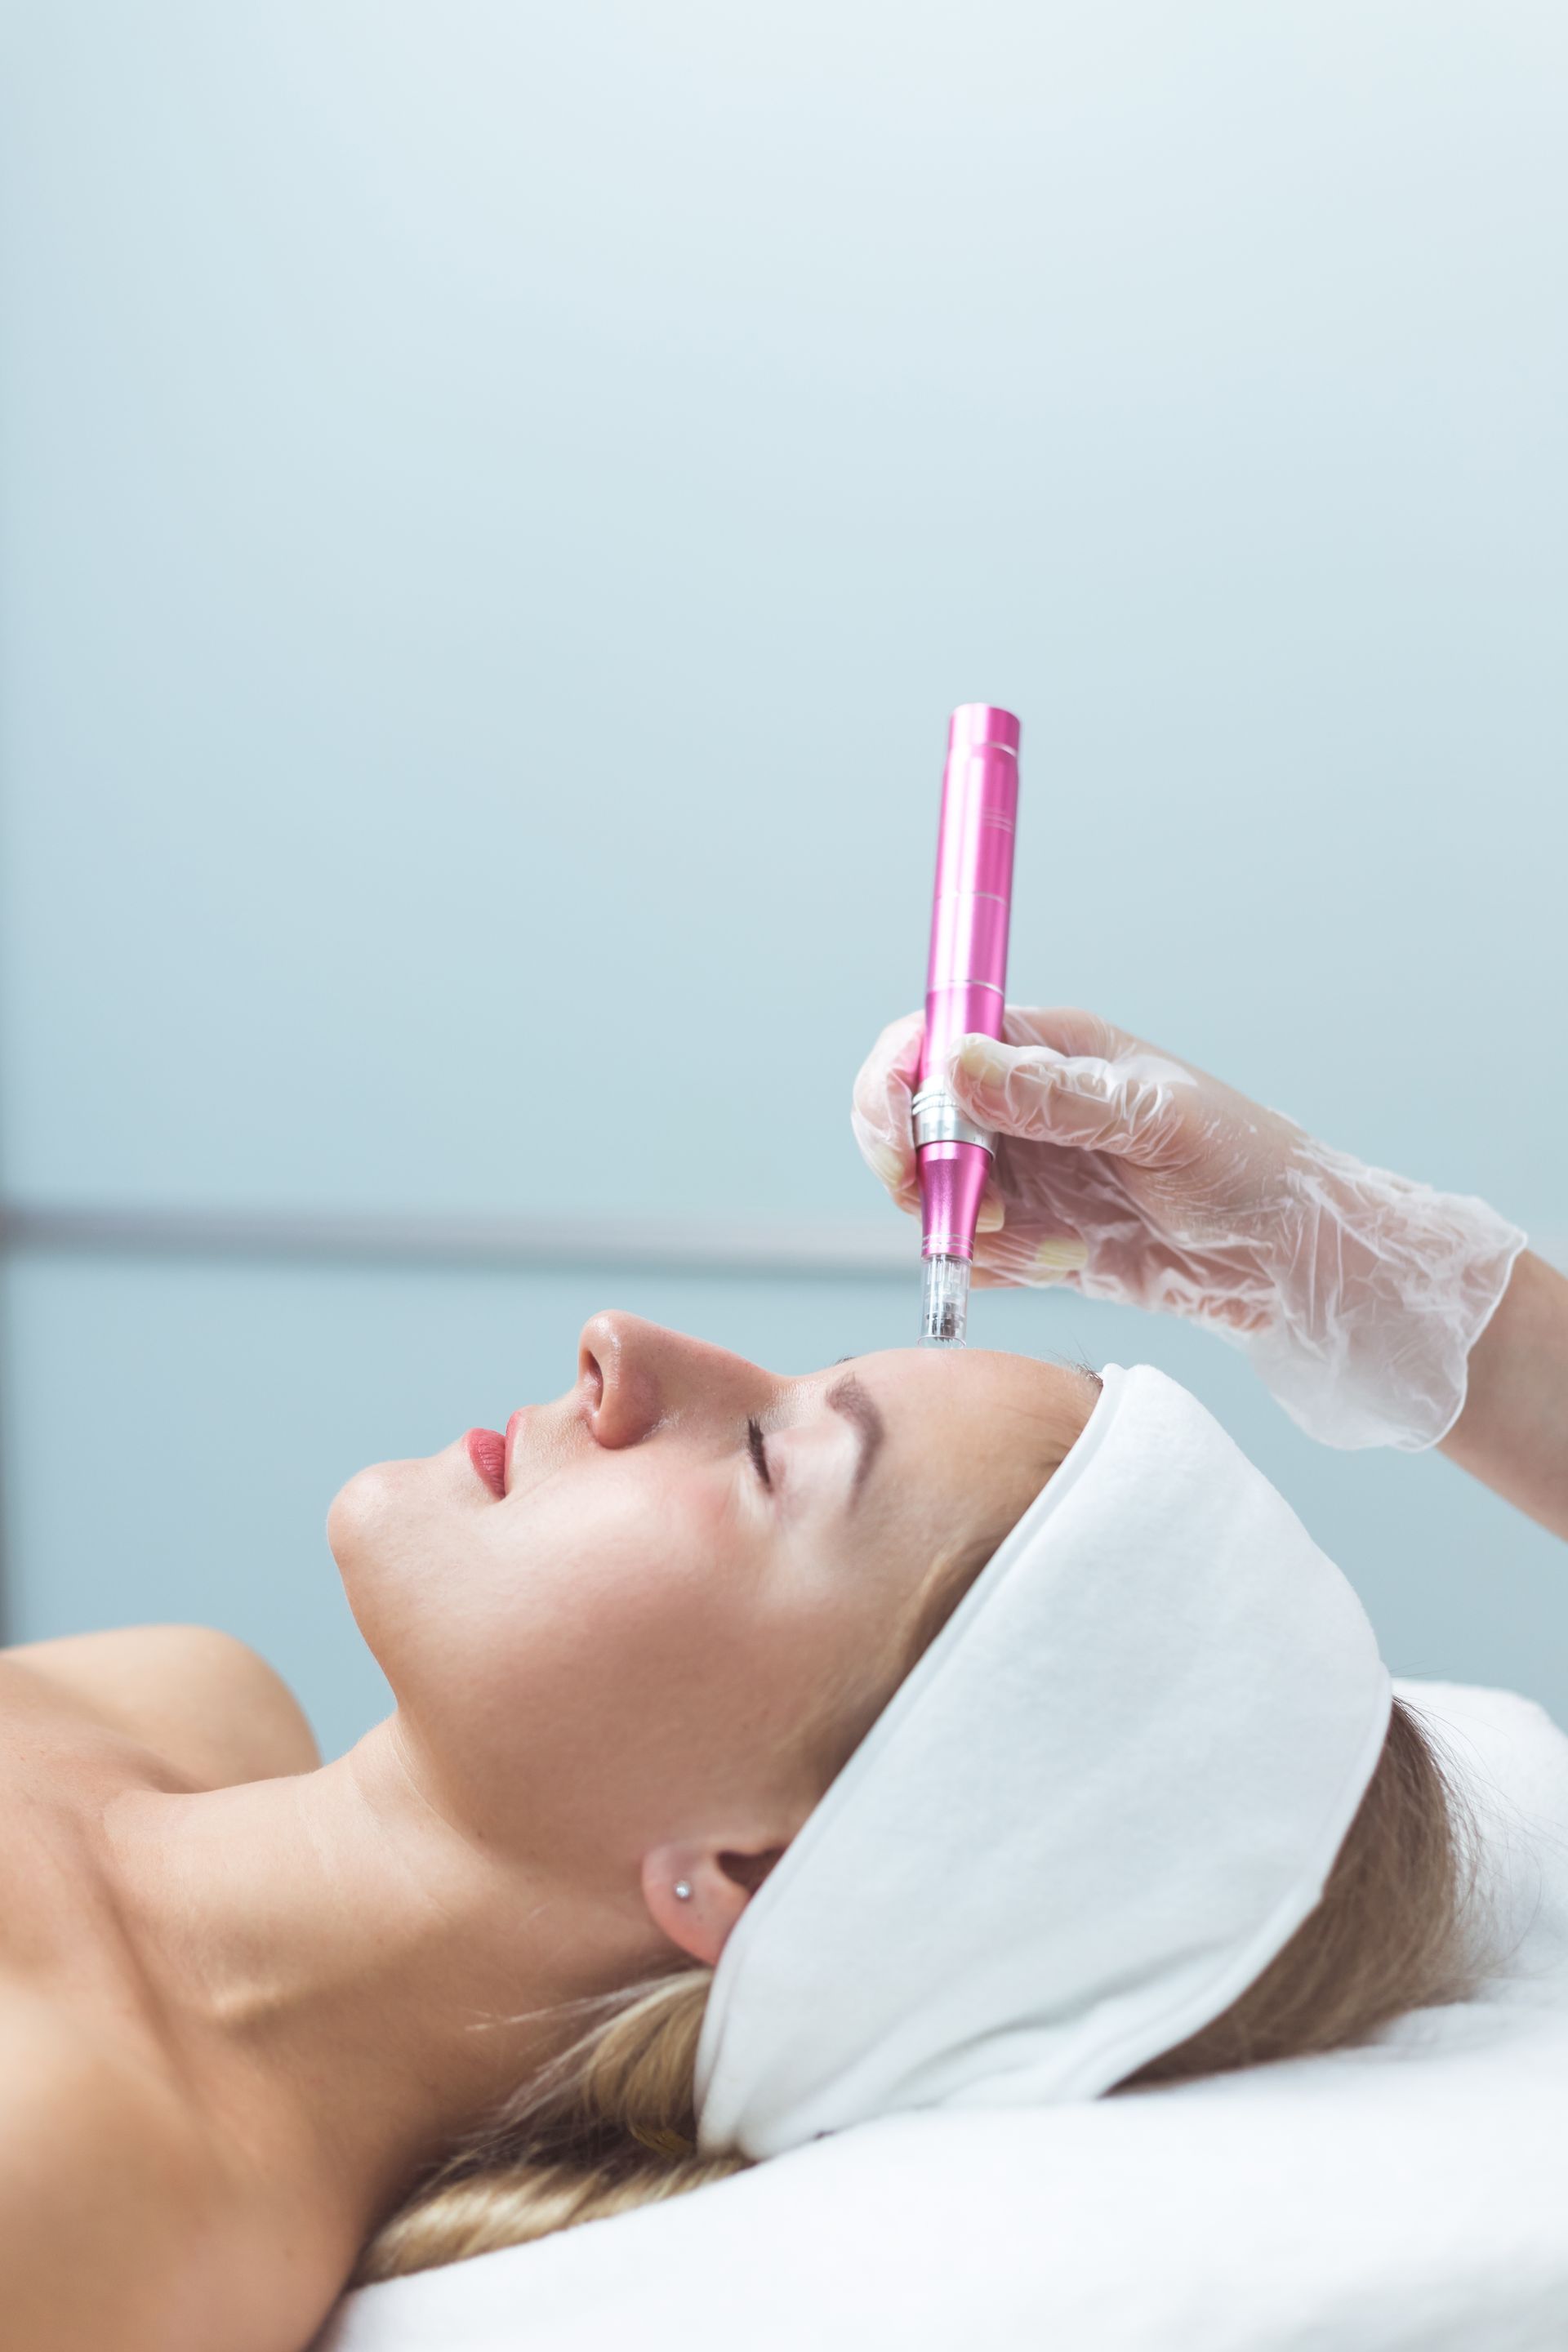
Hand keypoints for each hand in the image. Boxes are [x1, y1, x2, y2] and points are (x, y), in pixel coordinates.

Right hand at [852, 1005, 1525, 1451]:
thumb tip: (956, 1063)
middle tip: (969, 1213)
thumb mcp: (1158, 1123)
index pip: (933, 1038)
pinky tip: (1067, 1261)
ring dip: (970, 1230)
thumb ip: (1055, 1097)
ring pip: (933, 1195)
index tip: (906, 1144)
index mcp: (1047, 1045)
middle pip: (910, 1118)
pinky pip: (971, 1250)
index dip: (897, 1084)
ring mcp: (1020, 1170)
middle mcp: (1020, 1103)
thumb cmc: (1246, 1166)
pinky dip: (997, 1267)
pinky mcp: (1029, 1233)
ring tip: (1049, 1244)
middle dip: (919, 1172)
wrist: (1286, 1260)